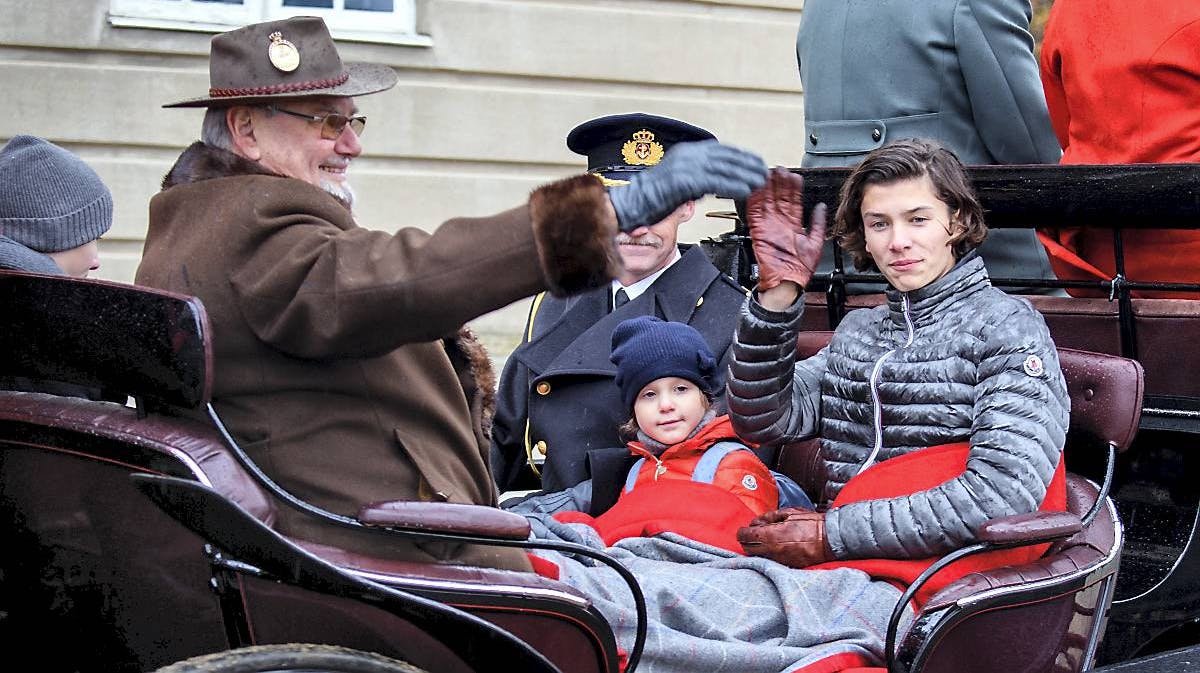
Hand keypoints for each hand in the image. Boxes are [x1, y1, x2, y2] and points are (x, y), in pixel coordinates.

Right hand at [609, 140, 766, 231]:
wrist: (632, 203)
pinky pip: (715, 182)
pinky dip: (732, 186)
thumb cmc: (653, 198)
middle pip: (726, 156)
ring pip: (724, 168)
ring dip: (745, 175)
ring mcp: (685, 166)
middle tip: (764, 171)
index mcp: (687, 152)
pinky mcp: (684, 180)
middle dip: (748, 164)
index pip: (721, 149)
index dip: (742, 155)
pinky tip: (744, 190)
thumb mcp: (681, 182)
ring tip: (759, 182)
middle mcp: (688, 155)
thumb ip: (699, 179)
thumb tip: (718, 183)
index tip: (757, 161)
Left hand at [737, 507, 833, 567]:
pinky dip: (768, 555)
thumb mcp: (789, 513)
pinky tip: (773, 548)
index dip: (742, 532)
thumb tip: (756, 522)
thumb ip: (769, 517)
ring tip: (763, 540)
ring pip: (759, 557)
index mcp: (772, 535)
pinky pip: (771, 561)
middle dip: (746, 542)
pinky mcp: (788, 566)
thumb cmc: (811, 524)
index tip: (743, 530)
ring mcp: (780, 560)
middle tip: (750, 535)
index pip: (746, 537)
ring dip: (757, 549)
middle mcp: (773, 551)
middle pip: (748, 550)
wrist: (830, 539)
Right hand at [746, 168, 827, 291]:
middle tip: (779, 169)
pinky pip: (755, 213)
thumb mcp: (815, 243)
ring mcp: (769, 226)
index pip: (793, 202)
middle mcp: (780, 224)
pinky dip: (754, 201)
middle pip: (779, 198)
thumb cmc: (800, 269)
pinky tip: (755, 189)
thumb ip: (817, 224)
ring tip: (768, 173)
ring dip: (767, 188)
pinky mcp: (759, 232)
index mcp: (794, 226)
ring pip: (767, 202)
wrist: (786, 283)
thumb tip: (821, 207)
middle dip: (779, 183)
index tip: (793, 176)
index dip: (793, 188)